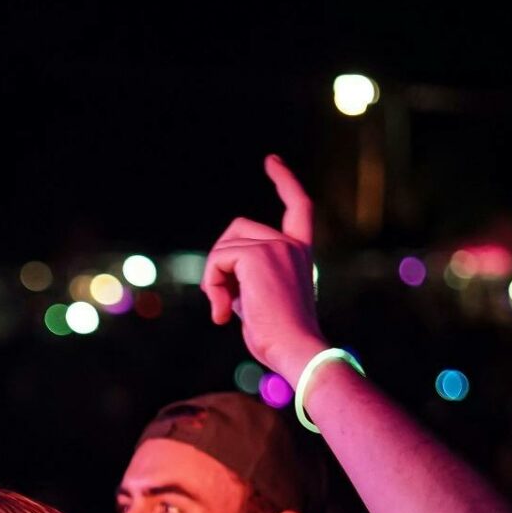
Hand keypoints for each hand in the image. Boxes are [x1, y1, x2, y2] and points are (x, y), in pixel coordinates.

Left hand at [201, 156, 325, 370]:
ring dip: (214, 279)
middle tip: (220, 301)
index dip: (285, 182)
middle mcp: (292, 245)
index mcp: (301, 254)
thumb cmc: (280, 340)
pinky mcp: (259, 255)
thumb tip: (218, 278)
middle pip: (238, 230)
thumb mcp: (263, 302)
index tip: (272, 162)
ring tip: (223, 311)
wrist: (296, 350)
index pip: (298, 207)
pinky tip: (222, 315)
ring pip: (224, 247)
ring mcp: (277, 247)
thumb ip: (248, 281)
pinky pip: (218, 260)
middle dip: (220, 262)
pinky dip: (211, 285)